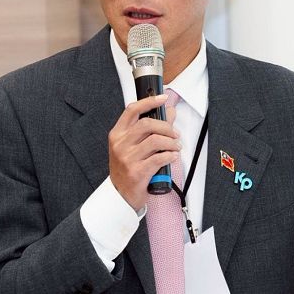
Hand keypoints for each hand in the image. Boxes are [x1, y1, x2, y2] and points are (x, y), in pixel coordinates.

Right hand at [108, 94, 179, 210]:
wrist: (120, 195)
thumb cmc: (128, 167)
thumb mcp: (133, 146)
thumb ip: (151, 128)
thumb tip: (170, 112)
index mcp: (117, 134)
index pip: (132, 110)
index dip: (149, 101)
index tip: (163, 98)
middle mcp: (120, 144)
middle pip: (147, 124)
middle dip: (166, 126)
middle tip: (175, 133)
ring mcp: (127, 158)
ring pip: (155, 141)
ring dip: (171, 142)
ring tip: (176, 146)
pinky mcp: (137, 172)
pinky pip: (159, 158)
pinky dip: (170, 155)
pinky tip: (173, 156)